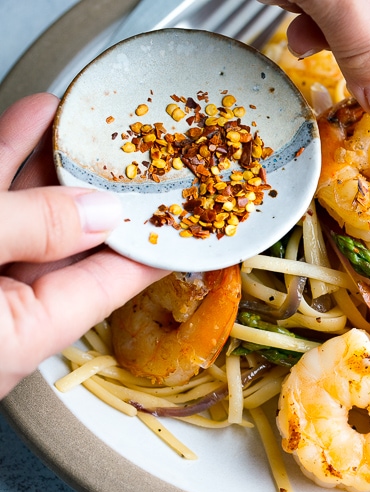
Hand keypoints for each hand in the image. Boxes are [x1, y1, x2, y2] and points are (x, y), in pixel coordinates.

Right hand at [0, 93, 166, 398]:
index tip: (192, 209)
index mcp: (25, 335)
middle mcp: (5, 311)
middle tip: (142, 151)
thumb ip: (36, 231)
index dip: (157, 240)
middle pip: (71, 240)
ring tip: (88, 121)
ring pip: (25, 211)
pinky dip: (5, 158)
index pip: (115, 281)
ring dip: (53, 161)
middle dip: (103, 188)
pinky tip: (31, 119)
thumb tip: (102, 211)